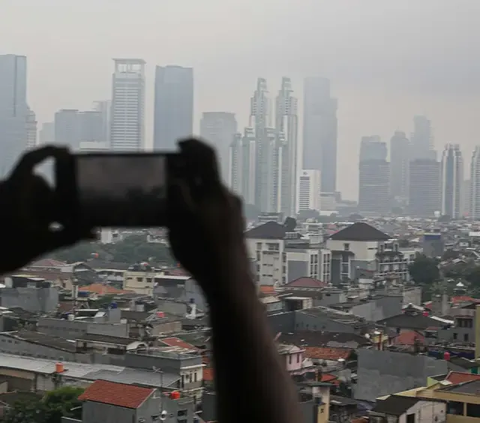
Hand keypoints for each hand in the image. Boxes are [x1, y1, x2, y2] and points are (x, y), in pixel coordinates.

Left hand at [0, 146, 94, 272]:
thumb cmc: (7, 251)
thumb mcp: (41, 244)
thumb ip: (68, 236)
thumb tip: (93, 231)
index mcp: (14, 192)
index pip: (30, 161)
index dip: (47, 152)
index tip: (66, 151)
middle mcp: (11, 193)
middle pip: (41, 185)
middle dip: (56, 198)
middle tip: (70, 213)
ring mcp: (10, 204)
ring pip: (37, 198)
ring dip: (51, 210)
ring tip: (58, 228)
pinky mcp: (12, 214)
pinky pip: (31, 209)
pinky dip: (45, 217)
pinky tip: (56, 230)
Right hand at [167, 139, 248, 296]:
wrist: (229, 281)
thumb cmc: (202, 252)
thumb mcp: (181, 221)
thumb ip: (178, 195)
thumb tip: (177, 177)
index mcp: (216, 192)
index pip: (206, 156)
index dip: (192, 146)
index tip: (179, 145)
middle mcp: (229, 198)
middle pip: (209, 175)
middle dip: (191, 171)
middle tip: (174, 174)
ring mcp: (234, 213)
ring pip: (211, 193)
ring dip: (196, 190)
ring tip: (178, 202)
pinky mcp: (235, 226)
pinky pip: (216, 207)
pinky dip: (203, 205)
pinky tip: (192, 220)